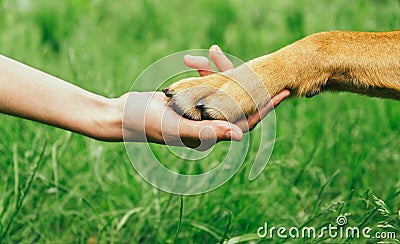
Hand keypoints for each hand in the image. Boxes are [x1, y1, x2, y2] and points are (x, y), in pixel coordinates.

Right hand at [121, 45, 289, 149]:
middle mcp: (208, 124)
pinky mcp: (188, 99)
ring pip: (220, 90)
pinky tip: (199, 59)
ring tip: (215, 52)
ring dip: (220, 72)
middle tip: (268, 69)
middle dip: (249, 85)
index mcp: (211, 134)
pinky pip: (204, 84)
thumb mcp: (179, 128)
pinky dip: (203, 72)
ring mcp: (198, 111)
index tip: (282, 93)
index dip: (265, 109)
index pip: (246, 122)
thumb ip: (209, 132)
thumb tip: (241, 135)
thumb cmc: (148, 125)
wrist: (124, 115)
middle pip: (237, 104)